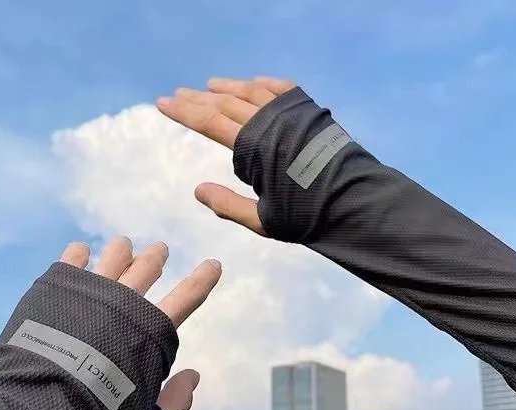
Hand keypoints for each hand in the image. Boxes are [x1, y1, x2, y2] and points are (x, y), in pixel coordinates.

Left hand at [59, 237, 220, 409]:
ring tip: (123, 246)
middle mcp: (124, 305)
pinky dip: (79, 254)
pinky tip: (81, 252)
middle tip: (159, 251)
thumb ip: (175, 402)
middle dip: (156, 258)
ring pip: (112, 257)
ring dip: (122, 250)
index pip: (186, 299)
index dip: (202, 280)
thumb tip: (193, 377)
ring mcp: (88, 292)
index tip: (213, 264)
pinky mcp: (54, 289)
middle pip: (147, 268)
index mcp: (151, 334)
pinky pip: (72, 260)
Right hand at [156, 76, 295, 236]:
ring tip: (208, 86)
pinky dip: (262, 85)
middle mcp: (269, 123)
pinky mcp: (309, 112)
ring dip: (227, 87)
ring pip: (251, 92)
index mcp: (254, 148)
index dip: (184, 112)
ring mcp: (290, 114)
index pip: (209, 122)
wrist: (352, 203)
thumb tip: (197, 190)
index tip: (162, 103)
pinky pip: (281, 90)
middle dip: (198, 98)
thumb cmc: (307, 218)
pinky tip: (252, 83)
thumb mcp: (262, 220)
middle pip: (224, 103)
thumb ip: (228, 205)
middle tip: (176, 94)